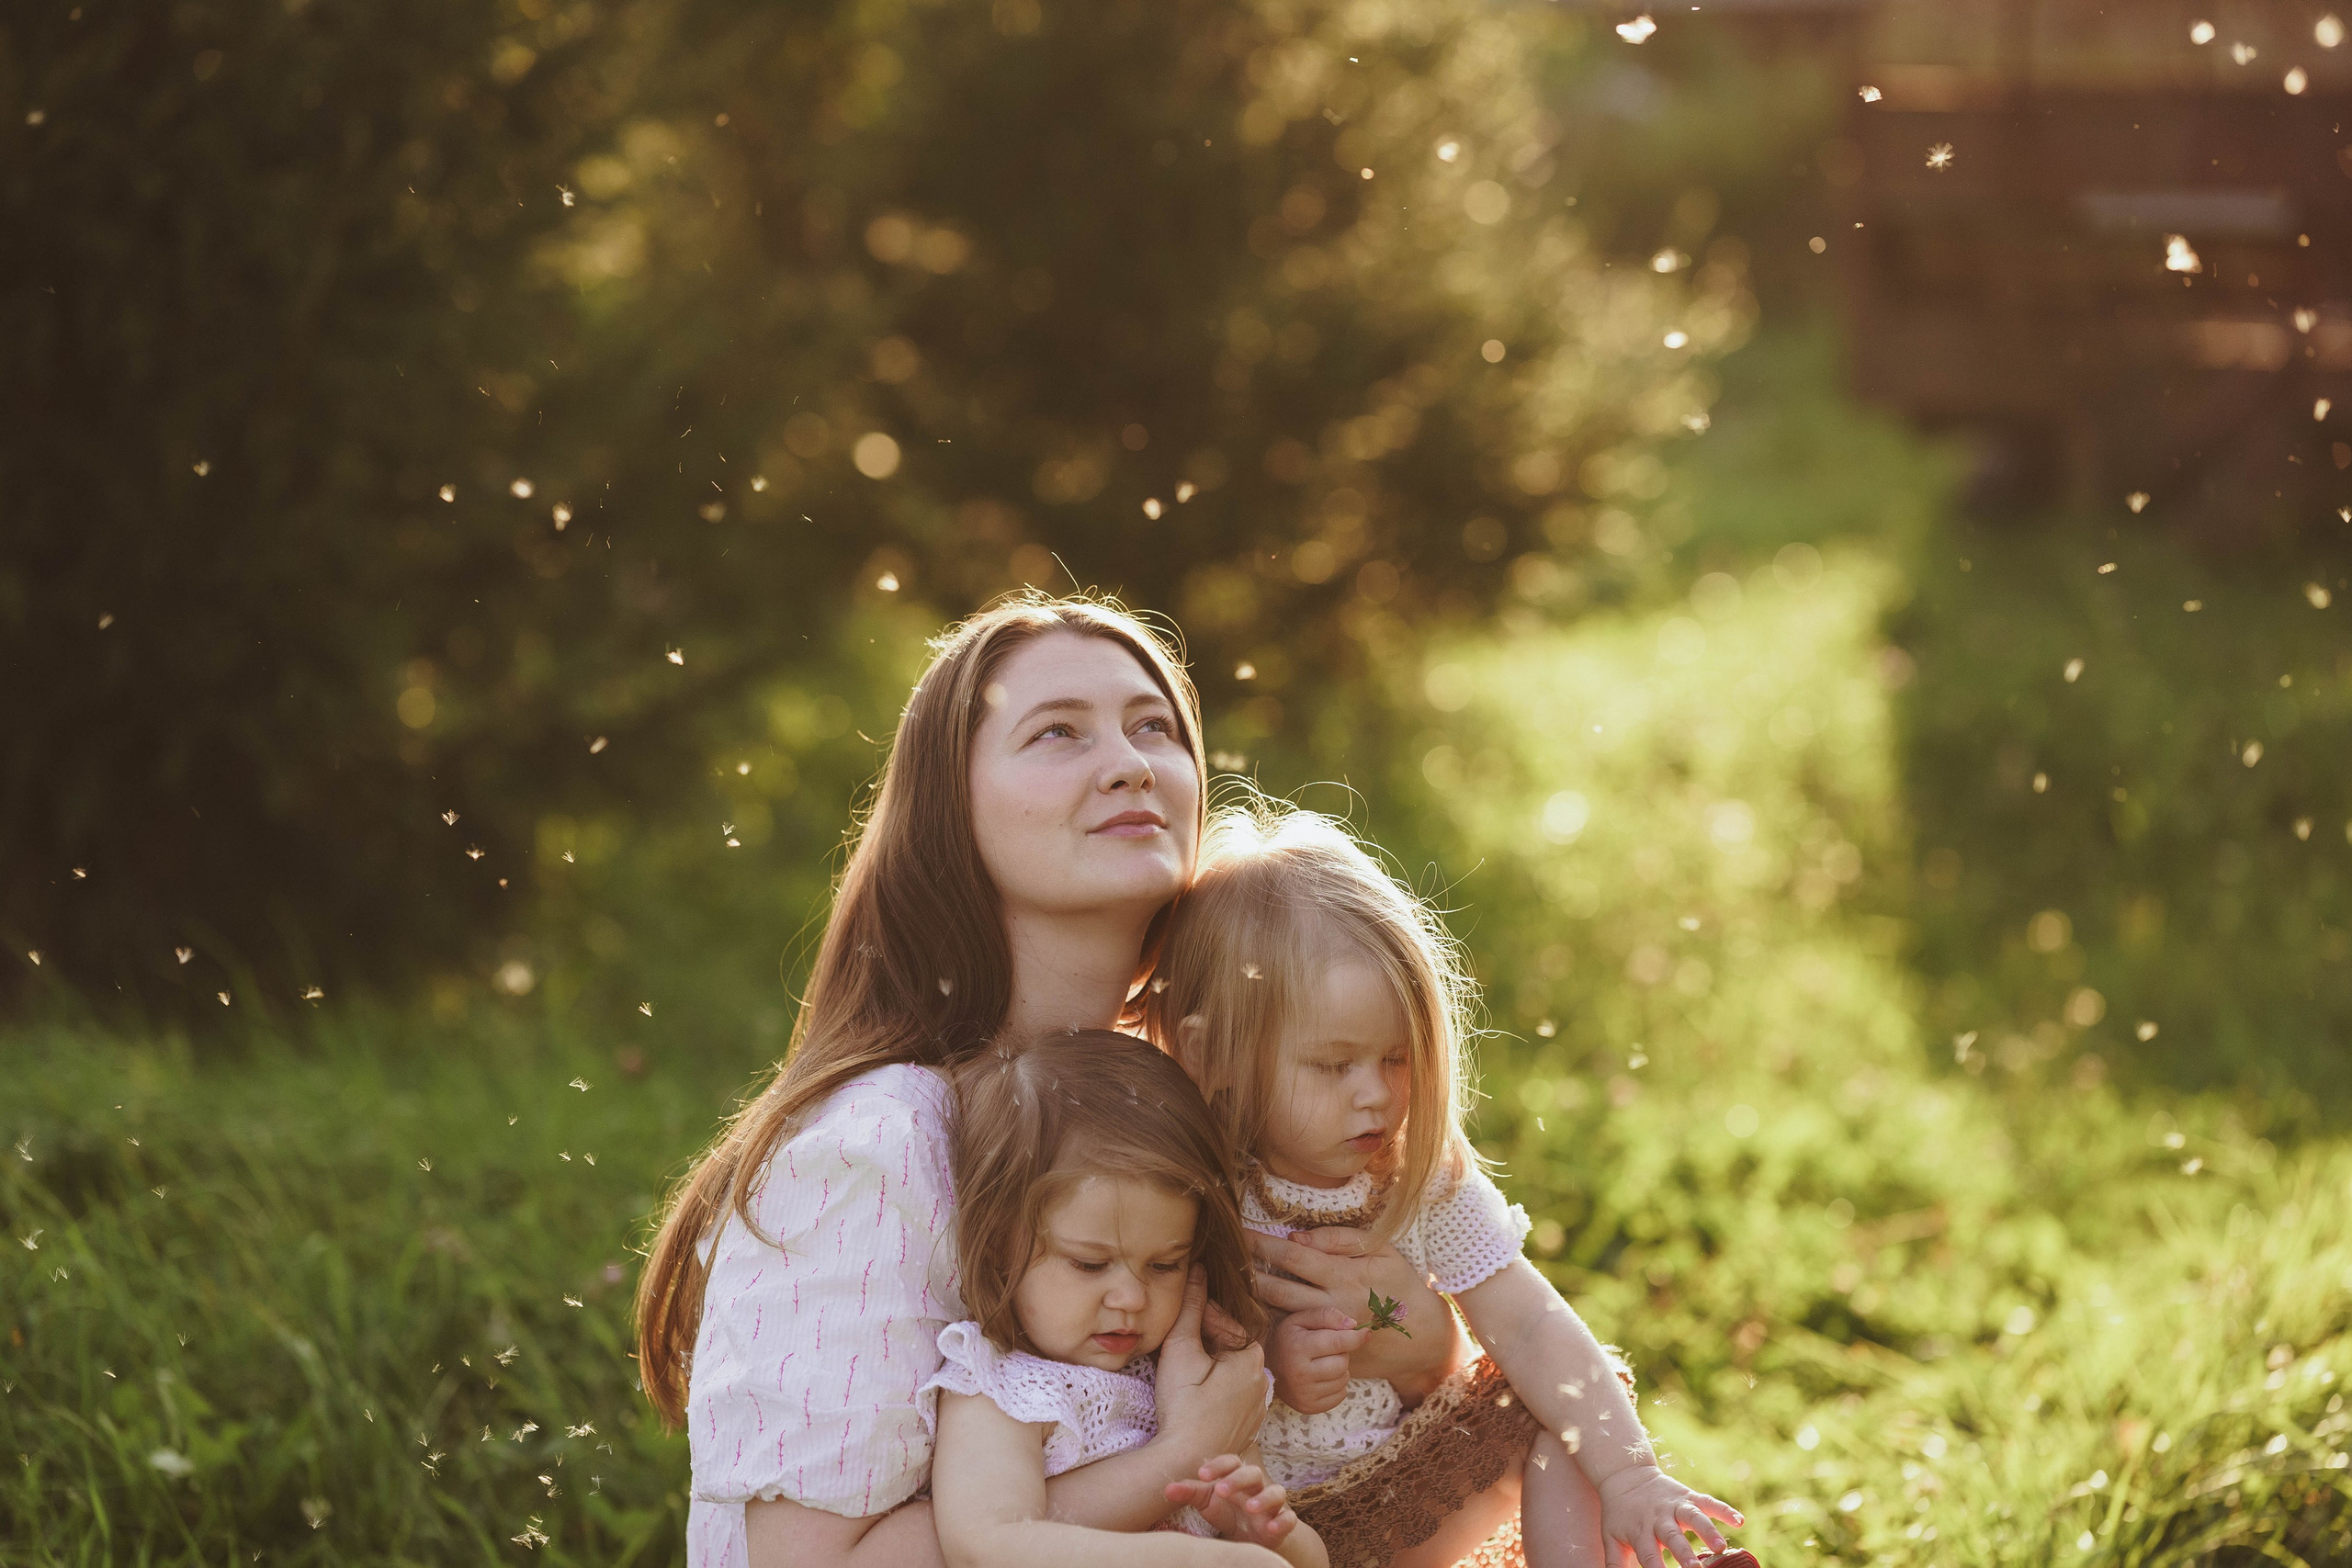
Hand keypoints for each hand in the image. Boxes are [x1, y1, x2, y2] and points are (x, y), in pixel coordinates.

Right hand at [1154, 1267, 1268, 1459]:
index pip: (1223, 1320)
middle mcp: (1263, 1377)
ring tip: (1182, 1369)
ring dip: (1208, 1363)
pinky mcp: (1246, 1423)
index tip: (1176, 1320)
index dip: (1196, 1315)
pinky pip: (1231, 1394)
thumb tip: (1198, 1269)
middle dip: (1203, 1338)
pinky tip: (1194, 1395)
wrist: (1186, 1462)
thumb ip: (1190, 1308)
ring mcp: (1257, 1403)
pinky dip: (1213, 1388)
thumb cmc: (1183, 1406)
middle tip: (1175, 1343)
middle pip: (1228, 1343)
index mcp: (1252, 1355)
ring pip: (1230, 1369)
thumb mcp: (1181, 1350)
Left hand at [1164, 1454, 1300, 1549]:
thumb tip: (1166, 1489)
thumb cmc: (1226, 1511)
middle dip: (1238, 1479)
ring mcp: (1272, 1503)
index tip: (1202, 1475)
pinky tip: (1272, 1527)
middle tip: (1221, 1490)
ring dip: (1264, 1498)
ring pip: (1275, 1492)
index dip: (1218, 1466)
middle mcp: (1256, 1485)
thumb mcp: (1207, 1501)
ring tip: (1250, 1507)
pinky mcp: (1283, 1521)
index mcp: (1236, 1475)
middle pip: (1253, 1473)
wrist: (1251, 1535)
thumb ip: (1189, 1493)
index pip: (1230, 1462)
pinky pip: (1288, 1518)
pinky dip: (1283, 1521)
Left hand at [1246, 1228, 1460, 1395]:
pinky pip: (1292, 1337)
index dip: (1262, 1245)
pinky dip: (1269, 1325)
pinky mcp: (1327, 1352)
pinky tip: (1249, 1315)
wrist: (1423, 1339)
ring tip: (1226, 1286)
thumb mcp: (1382, 1252)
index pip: (1292, 1258)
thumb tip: (1297, 1239)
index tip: (1238, 1234)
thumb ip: (1341, 1240)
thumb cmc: (1402, 1287)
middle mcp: (1330, 1307)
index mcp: (1343, 1277)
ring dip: (1252, 1301)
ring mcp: (1327, 1334)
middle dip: (1246, 1274)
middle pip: (1276, 1290)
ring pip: (1279, 1316)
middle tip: (1219, 1261)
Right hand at [1263, 1307, 1366, 1414]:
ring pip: (1343, 1379)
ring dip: (1339, 1369)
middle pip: (1343, 1362)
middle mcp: (1300, 1373)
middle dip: (1342, 1353)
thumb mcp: (1301, 1319)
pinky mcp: (1309, 1407)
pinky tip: (1322, 1378)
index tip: (1366, 1333)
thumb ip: (1326, 1315)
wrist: (1266, 1367)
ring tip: (1322, 1363)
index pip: (1338, 1342)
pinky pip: (1340, 1395)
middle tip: (1327, 1349)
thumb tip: (1352, 1325)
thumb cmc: (1288, 1339)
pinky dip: (1337, 1385)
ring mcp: (1304, 1393)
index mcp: (1298, 1347)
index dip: (1356, 1337)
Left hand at [1596, 1464, 1742, 1567]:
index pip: (1649, 1556)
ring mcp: (1675, 1506)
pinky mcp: (1688, 1496)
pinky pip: (1708, 1502)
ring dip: (1707, 1530)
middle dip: (1685, 1554)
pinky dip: (1724, 1510)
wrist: (1625, 1476)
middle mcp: (1659, 1518)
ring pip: (1693, 1517)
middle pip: (1673, 1537)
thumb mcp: (1611, 1538)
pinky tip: (1739, 1520)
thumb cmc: (1619, 1515)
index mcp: (1639, 1531)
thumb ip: (1615, 1563)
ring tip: (1720, 1547)